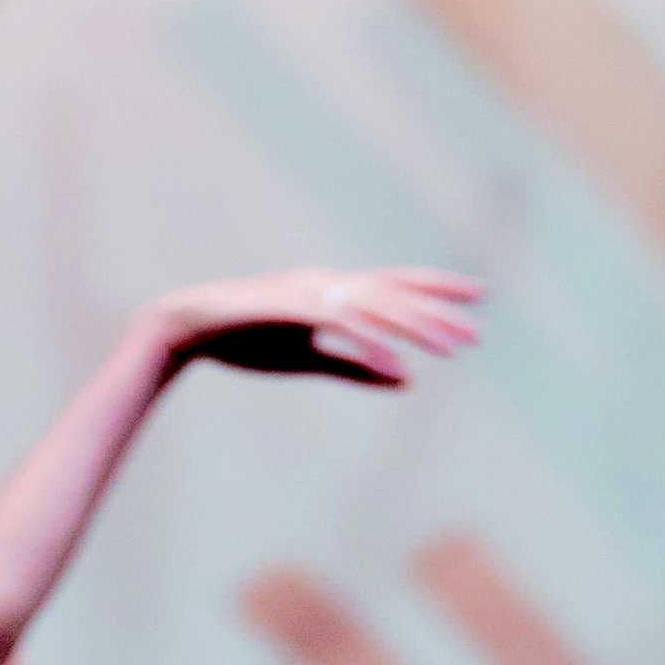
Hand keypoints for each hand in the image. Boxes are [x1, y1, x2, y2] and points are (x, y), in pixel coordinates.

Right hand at [153, 267, 485, 386]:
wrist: (186, 327)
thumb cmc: (245, 339)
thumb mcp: (309, 357)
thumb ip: (358, 366)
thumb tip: (409, 380)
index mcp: (333, 290)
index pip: (396, 284)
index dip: (438, 288)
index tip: (479, 293)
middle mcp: (327, 283)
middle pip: (394, 295)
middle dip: (438, 313)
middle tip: (477, 334)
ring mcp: (307, 293)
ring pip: (374, 308)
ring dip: (415, 327)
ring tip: (451, 348)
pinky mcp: (288, 310)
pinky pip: (339, 327)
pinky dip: (369, 344)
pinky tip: (396, 362)